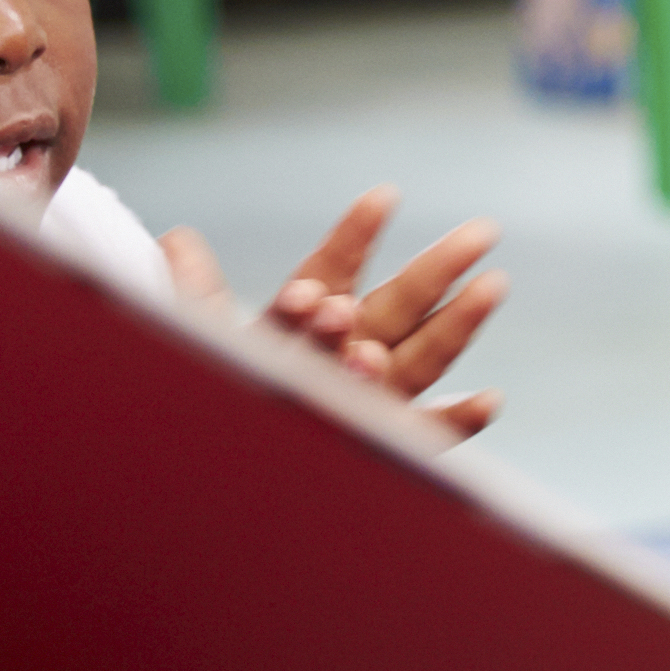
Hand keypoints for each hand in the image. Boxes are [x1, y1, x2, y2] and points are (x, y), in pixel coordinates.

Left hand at [163, 186, 508, 438]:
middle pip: (400, 304)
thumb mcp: (195, 339)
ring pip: (422, 358)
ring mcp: (372, 399)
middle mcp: (350, 351)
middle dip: (438, 269)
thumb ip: (194, 292)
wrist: (214, 472)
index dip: (357, 236)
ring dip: (457, 325)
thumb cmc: (212, 392)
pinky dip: (458, 420)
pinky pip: (426, 435)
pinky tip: (488, 399)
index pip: (337, 267)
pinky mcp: (383, 444)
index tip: (384, 198)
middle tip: (480, 231)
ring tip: (492, 285)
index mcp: (310, 315)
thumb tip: (176, 239)